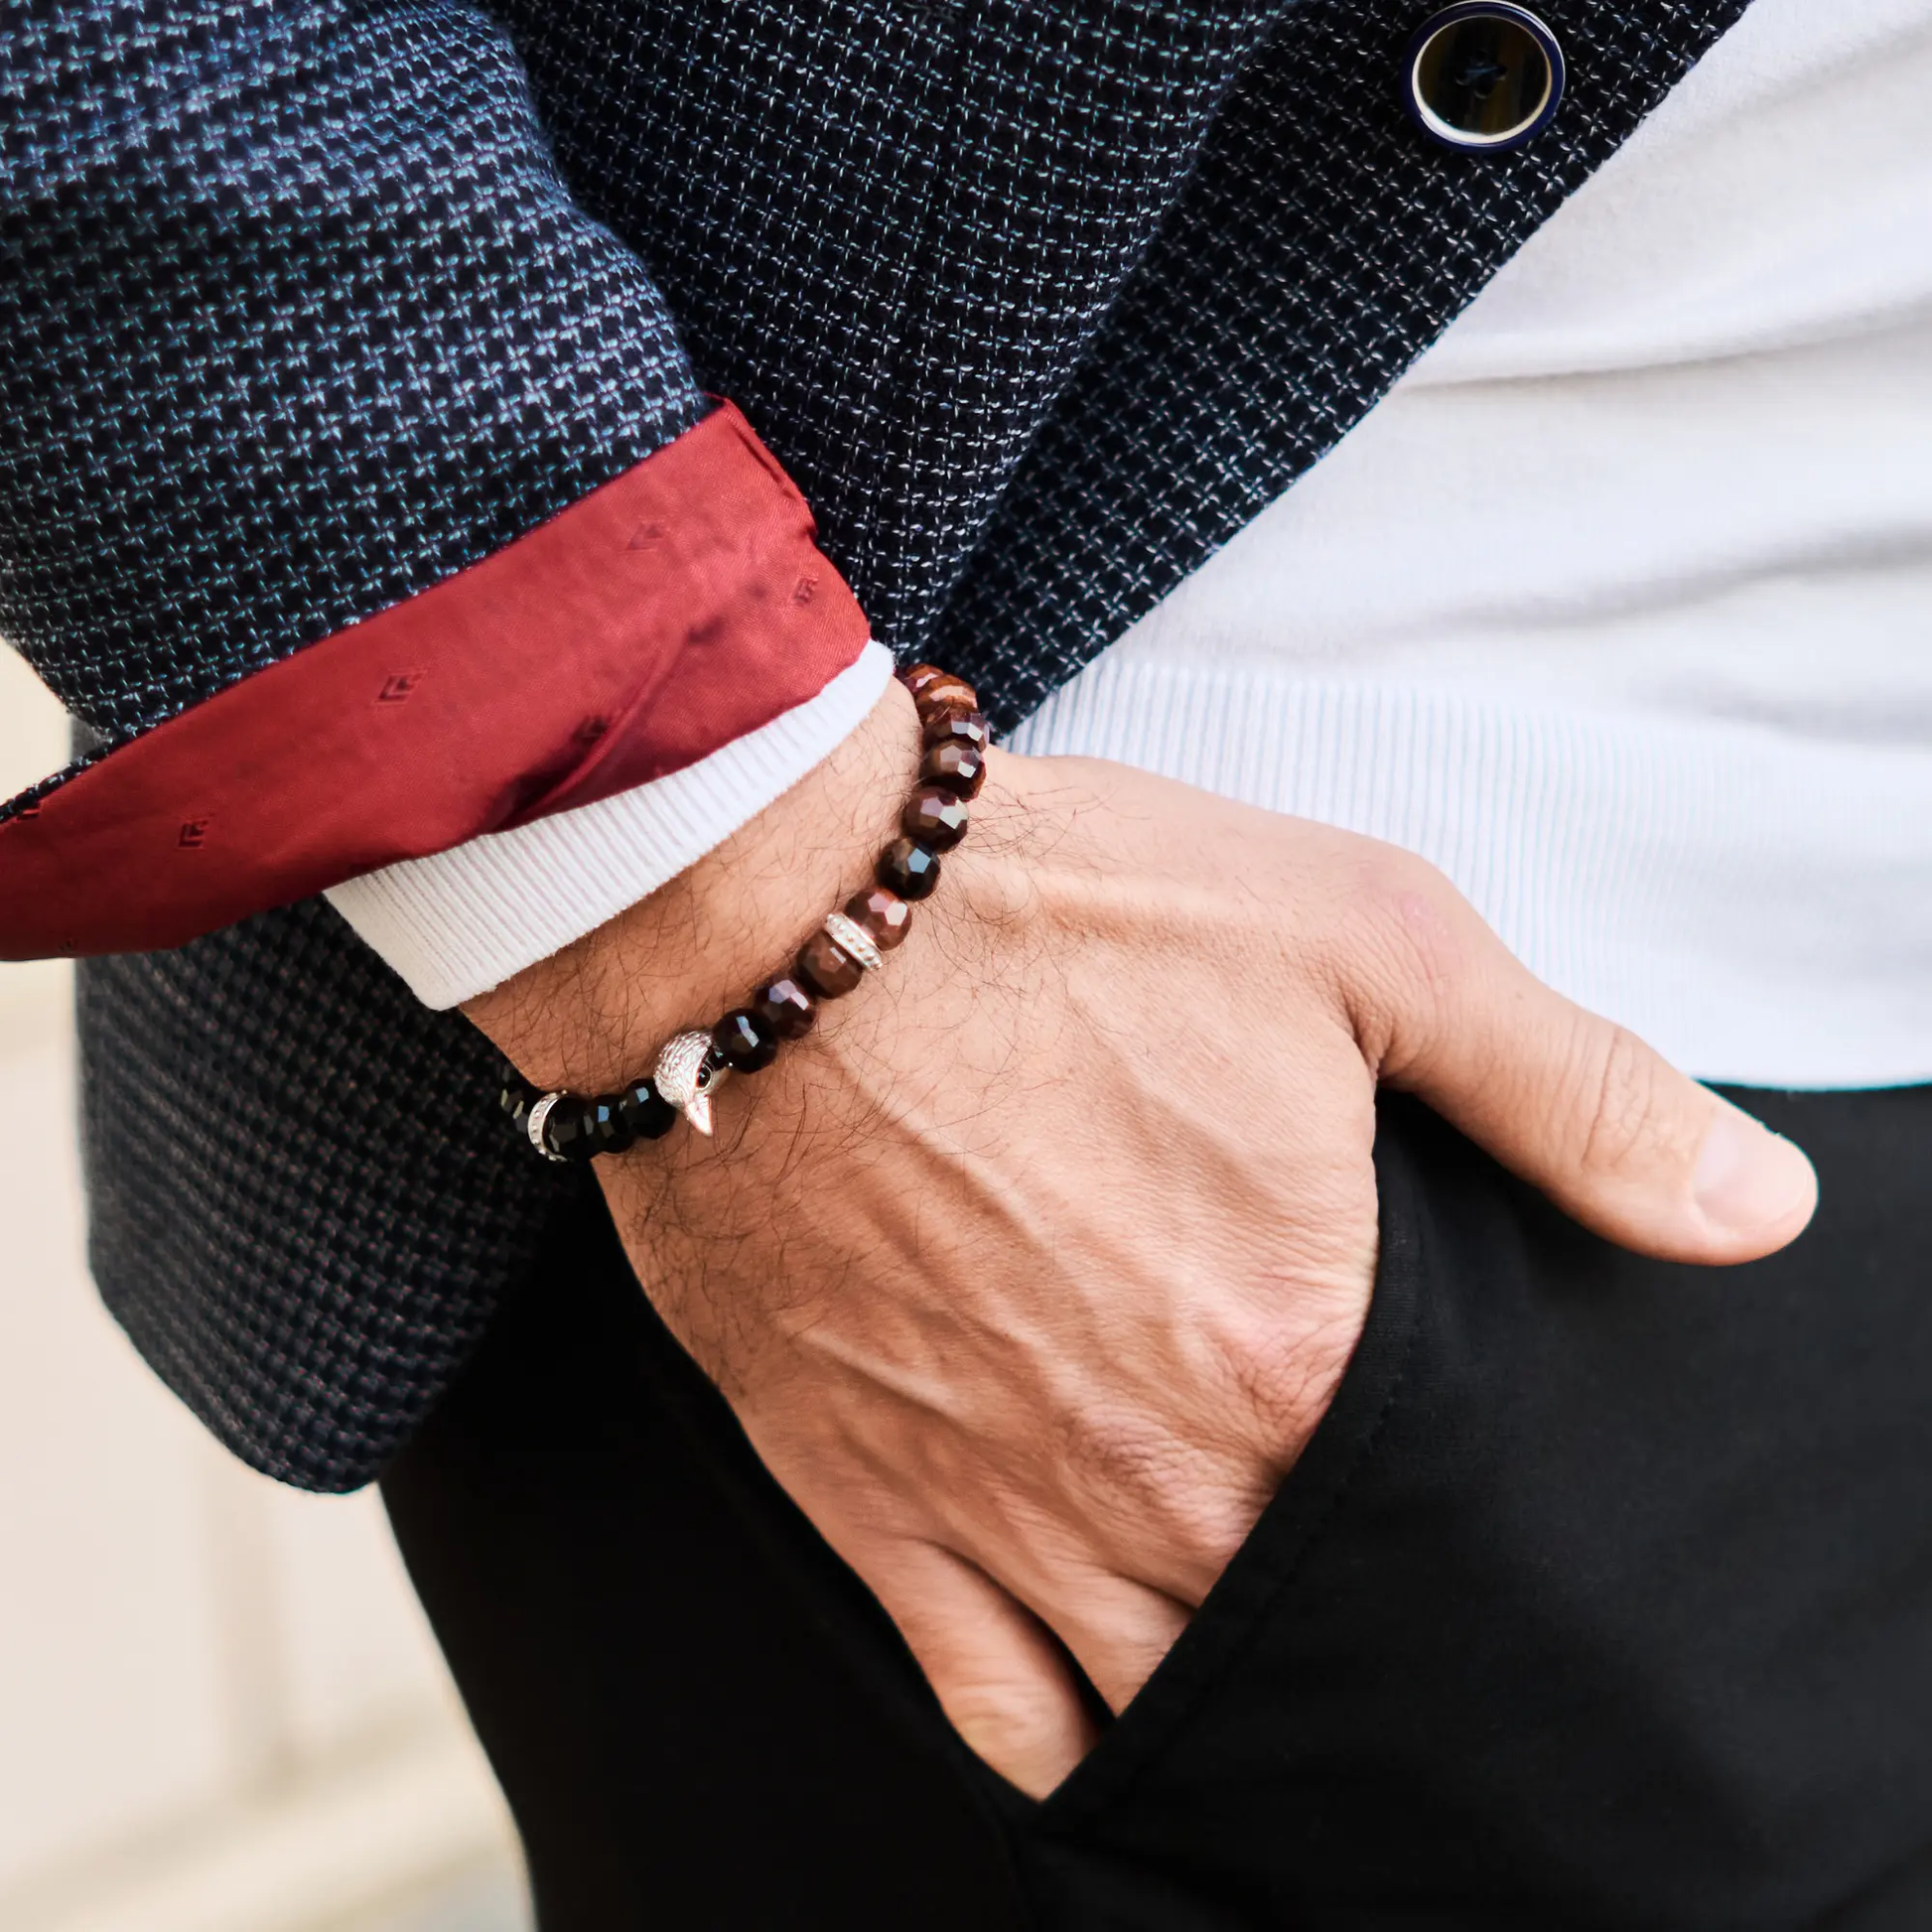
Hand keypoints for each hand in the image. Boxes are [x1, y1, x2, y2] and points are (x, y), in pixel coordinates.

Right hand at [467, 680, 1815, 1797]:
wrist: (772, 924)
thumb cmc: (1062, 912)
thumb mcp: (1361, 938)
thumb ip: (1569, 1091)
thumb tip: (1758, 1215)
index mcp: (1298, 1347)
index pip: (1443, 1522)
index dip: (1465, 1508)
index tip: (1459, 1477)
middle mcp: (1160, 1470)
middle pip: (1307, 1621)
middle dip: (1354, 1603)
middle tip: (1355, 1547)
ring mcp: (1007, 1509)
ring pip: (1167, 1696)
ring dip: (1227, 1681)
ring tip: (1255, 1628)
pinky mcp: (870, 1502)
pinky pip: (997, 1708)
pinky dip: (1069, 1735)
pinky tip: (1109, 1699)